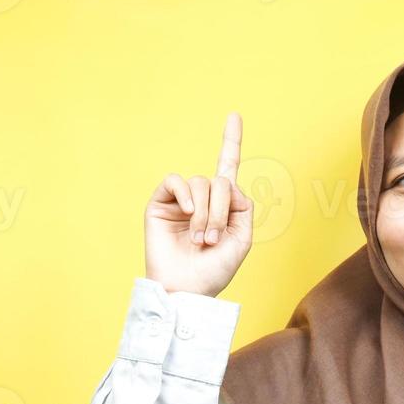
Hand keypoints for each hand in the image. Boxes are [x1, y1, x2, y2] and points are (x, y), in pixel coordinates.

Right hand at [143, 111, 252, 297]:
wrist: (187, 289)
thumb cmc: (215, 270)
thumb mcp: (242, 238)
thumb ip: (243, 206)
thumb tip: (225, 183)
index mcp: (224, 205)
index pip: (228, 167)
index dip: (231, 141)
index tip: (234, 115)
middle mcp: (202, 198)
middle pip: (221, 181)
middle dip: (222, 210)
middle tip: (212, 239)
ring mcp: (181, 200)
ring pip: (201, 183)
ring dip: (206, 213)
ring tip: (199, 239)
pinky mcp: (160, 203)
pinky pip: (175, 181)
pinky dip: (185, 195)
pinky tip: (187, 213)